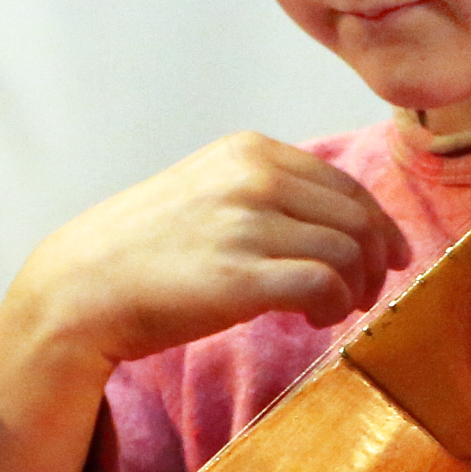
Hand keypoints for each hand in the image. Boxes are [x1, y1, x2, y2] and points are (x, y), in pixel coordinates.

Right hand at [0, 136, 408, 471]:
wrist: (83, 287)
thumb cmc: (148, 249)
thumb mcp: (209, 190)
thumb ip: (267, 192)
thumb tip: (338, 221)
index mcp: (250, 151)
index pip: (344, 184)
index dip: (377, 224)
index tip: (388, 255)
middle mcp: (254, 179)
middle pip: (357, 218)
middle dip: (375, 260)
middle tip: (367, 292)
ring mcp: (248, 226)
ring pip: (349, 252)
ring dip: (356, 288)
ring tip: (335, 310)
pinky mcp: (243, 277)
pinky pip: (325, 285)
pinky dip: (335, 305)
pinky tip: (315, 320)